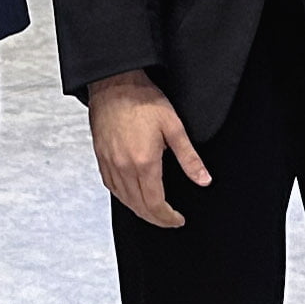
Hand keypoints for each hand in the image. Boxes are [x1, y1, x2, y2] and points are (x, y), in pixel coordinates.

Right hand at [87, 69, 211, 228]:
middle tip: (169, 220)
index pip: (155, 203)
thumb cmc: (143, 100)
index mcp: (144, 162)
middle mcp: (123, 167)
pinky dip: (123, 197)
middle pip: (139, 206)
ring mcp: (109, 163)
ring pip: (124, 199)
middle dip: (156, 218)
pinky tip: (131, 195)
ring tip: (153, 211)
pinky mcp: (100, 157)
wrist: (114, 83)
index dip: (167, 217)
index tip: (177, 220)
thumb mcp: (174, 127)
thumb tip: (204, 180)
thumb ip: (189, 158)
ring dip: (139, 210)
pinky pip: (111, 186)